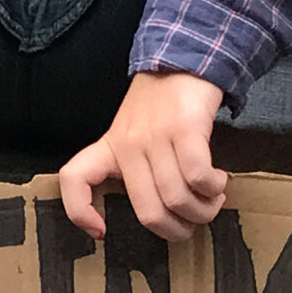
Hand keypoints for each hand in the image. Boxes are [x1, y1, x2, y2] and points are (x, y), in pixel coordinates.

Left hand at [58, 71, 228, 241]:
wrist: (183, 61)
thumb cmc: (161, 105)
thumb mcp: (134, 133)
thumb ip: (138, 168)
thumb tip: (160, 214)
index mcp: (111, 147)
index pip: (74, 178)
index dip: (79, 211)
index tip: (102, 231)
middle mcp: (128, 144)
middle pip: (148, 212)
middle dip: (179, 230)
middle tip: (194, 220)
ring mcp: (155, 135)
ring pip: (177, 199)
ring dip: (204, 210)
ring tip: (212, 198)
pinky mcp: (184, 127)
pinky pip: (198, 176)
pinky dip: (213, 188)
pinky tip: (217, 180)